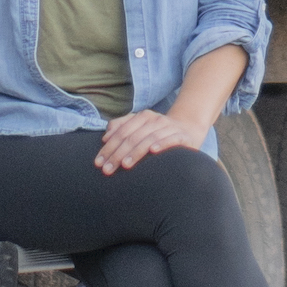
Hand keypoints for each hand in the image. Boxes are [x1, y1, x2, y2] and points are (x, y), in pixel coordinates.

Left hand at [94, 46, 243, 173]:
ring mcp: (168, 127)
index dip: (108, 147)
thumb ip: (122, 127)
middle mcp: (154, 120)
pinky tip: (153, 151)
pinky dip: (162, 144)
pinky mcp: (182, 136)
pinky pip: (170, 140)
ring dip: (135, 152)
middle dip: (117, 154)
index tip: (98, 162)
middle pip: (131, 137)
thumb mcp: (140, 127)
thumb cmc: (159, 132)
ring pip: (148, 138)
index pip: (121, 132)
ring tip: (125, 164)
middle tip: (107, 170)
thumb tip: (106, 135)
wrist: (188, 128)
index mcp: (142, 117)